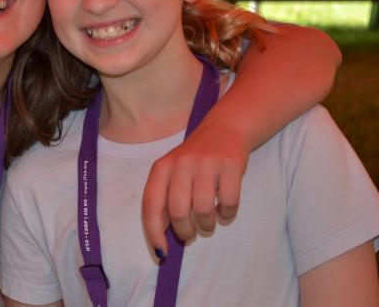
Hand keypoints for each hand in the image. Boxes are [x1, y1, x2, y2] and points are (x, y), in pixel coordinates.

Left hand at [141, 121, 249, 257]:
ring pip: (203, 210)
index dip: (154, 232)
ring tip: (208, 223)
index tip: (162, 253)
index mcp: (161, 167)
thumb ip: (163, 198)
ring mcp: (206, 163)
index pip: (152, 204)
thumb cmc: (193, 160)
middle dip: (185, 231)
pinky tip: (224, 211)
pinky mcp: (230, 165)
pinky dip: (227, 214)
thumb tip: (159, 235)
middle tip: (191, 234)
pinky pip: (228, 203)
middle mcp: (181, 164)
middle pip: (178, 211)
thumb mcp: (171, 172)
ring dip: (207, 225)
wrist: (224, 129)